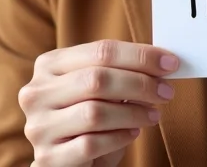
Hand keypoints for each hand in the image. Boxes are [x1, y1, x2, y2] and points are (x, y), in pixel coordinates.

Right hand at [19, 39, 178, 166]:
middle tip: (166, 91)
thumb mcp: (98, 88)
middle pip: (97, 79)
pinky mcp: (48, 157)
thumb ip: (120, 70)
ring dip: (133, 113)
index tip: (170, 63)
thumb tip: (163, 61)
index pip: (101, 50)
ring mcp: (39, 126)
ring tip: (153, 115)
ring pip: (95, 113)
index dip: (140, 56)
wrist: (68, 158)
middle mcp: (37, 92)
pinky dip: (119, 137)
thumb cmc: (87, 117)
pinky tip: (132, 133)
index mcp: (49, 64)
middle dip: (140, 84)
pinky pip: (90, 144)